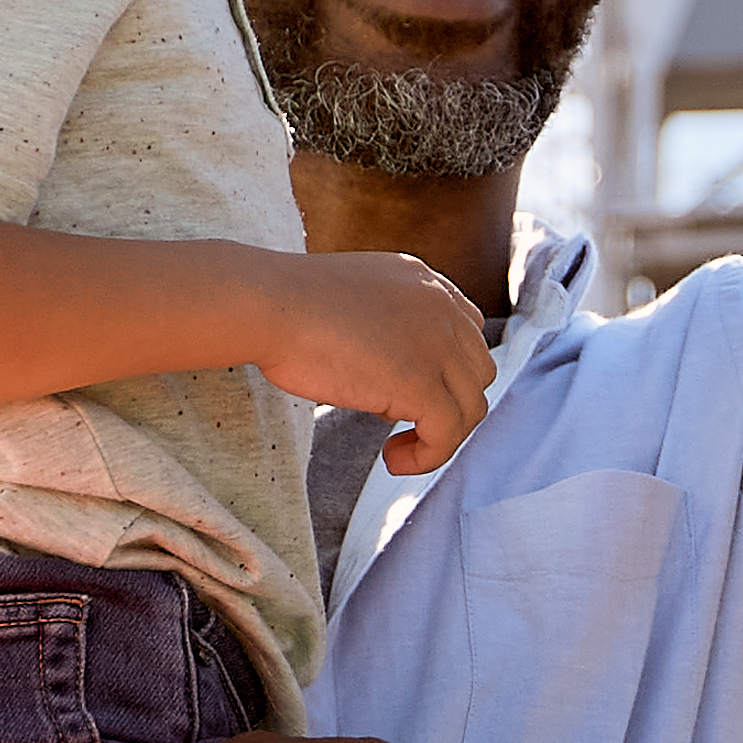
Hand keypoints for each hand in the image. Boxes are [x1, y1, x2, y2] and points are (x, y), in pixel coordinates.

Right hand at [249, 248, 492, 468]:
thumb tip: (389, 382)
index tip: (405, 392)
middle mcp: (441, 307)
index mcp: (424, 282)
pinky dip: (427, 456)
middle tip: (398, 423)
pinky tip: (391, 461)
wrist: (267, 305)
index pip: (467, 332)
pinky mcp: (421, 383)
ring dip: (439, 435)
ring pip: (470, 406)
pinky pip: (448, 434)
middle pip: (476, 371)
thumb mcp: (354, 302)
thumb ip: (383, 328)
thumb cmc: (285, 307)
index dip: (445, 370)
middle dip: (447, 402)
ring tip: (395, 451)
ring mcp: (436, 344)